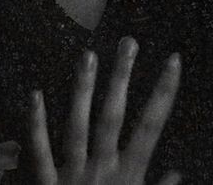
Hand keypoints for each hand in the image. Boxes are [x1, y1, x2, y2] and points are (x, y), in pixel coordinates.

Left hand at [29, 38, 180, 183]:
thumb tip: (177, 174)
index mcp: (129, 177)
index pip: (152, 126)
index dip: (164, 91)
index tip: (173, 59)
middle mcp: (102, 171)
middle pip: (114, 116)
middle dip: (122, 77)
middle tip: (128, 42)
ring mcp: (73, 176)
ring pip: (78, 125)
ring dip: (83, 89)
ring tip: (87, 54)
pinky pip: (39, 153)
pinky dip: (36, 125)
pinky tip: (35, 94)